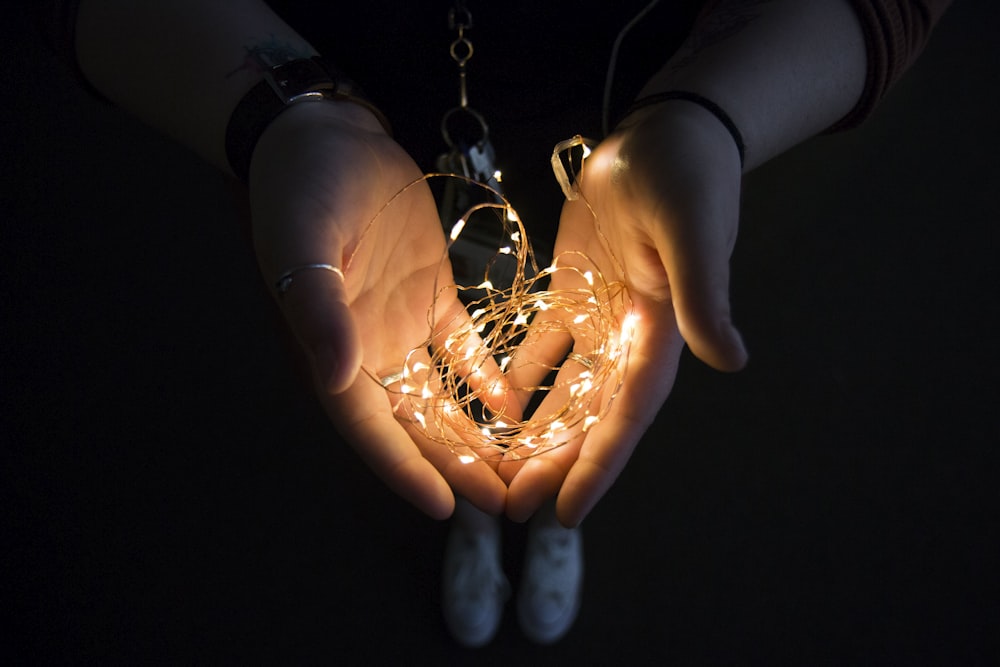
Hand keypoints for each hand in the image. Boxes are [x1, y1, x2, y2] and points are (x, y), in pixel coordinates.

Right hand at [248, 101, 507, 518]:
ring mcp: (401, 323)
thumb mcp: (302, 244)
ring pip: (444, 395)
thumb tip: (333, 378)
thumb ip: (318, 310)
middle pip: (414, 423)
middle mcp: (367, 349)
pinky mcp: (430, 294)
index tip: (445, 509)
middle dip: (455, 466)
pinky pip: (463, 348)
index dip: (404, 469)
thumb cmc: (301, 187)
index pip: (370, 426)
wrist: (325, 135)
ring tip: (518, 467)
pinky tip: (516, 403)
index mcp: (331, 349)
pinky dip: (487, 376)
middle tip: (503, 503)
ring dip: (476, 433)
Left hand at [501, 100, 748, 525]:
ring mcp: (602, 318)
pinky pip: (545, 347)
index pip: (627, 415)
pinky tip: (498, 408)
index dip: (599, 466)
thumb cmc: (684, 176)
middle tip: (515, 510)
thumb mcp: (691, 232)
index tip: (567, 514)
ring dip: (538, 434)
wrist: (665, 134)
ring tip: (502, 474)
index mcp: (659, 334)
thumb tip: (732, 361)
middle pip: (591, 416)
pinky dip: (524, 378)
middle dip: (556, 464)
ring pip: (567, 391)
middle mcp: (631, 339)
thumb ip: (703, 295)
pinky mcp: (575, 293)